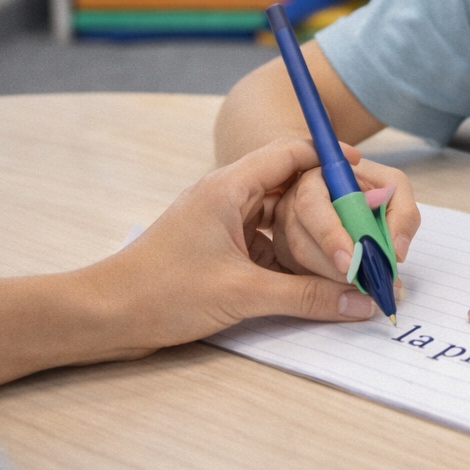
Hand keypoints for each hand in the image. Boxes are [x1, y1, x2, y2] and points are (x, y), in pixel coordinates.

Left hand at [83, 138, 381, 356]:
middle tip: (365, 222)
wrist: (103, 317)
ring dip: (309, 238)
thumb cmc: (159, 292)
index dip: (331, 157)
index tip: (366, 172)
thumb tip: (359, 301)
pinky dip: (288, 259)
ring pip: (278, 221)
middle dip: (329, 206)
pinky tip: (311, 281)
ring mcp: (219, 224)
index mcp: (229, 187)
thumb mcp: (243, 294)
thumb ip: (307, 297)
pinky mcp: (216, 251)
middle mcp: (226, 197)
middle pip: (290, 188)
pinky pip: (264, 245)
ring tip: (346, 254)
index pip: (290, 152)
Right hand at [270, 158, 421, 281]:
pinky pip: (298, 277)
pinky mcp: (286, 254)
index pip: (311, 205)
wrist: (367, 205)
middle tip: (363, 284)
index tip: (351, 261)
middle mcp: (292, 203)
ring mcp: (284, 230)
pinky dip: (323, 289)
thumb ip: (404, 214)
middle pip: (300, 240)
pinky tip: (349, 292)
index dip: (328, 235)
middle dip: (332, 268)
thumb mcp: (396, 189)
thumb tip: (396, 251)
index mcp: (317, 179)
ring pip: (298, 264)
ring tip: (364, 290)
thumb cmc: (376, 191)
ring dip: (330, 282)